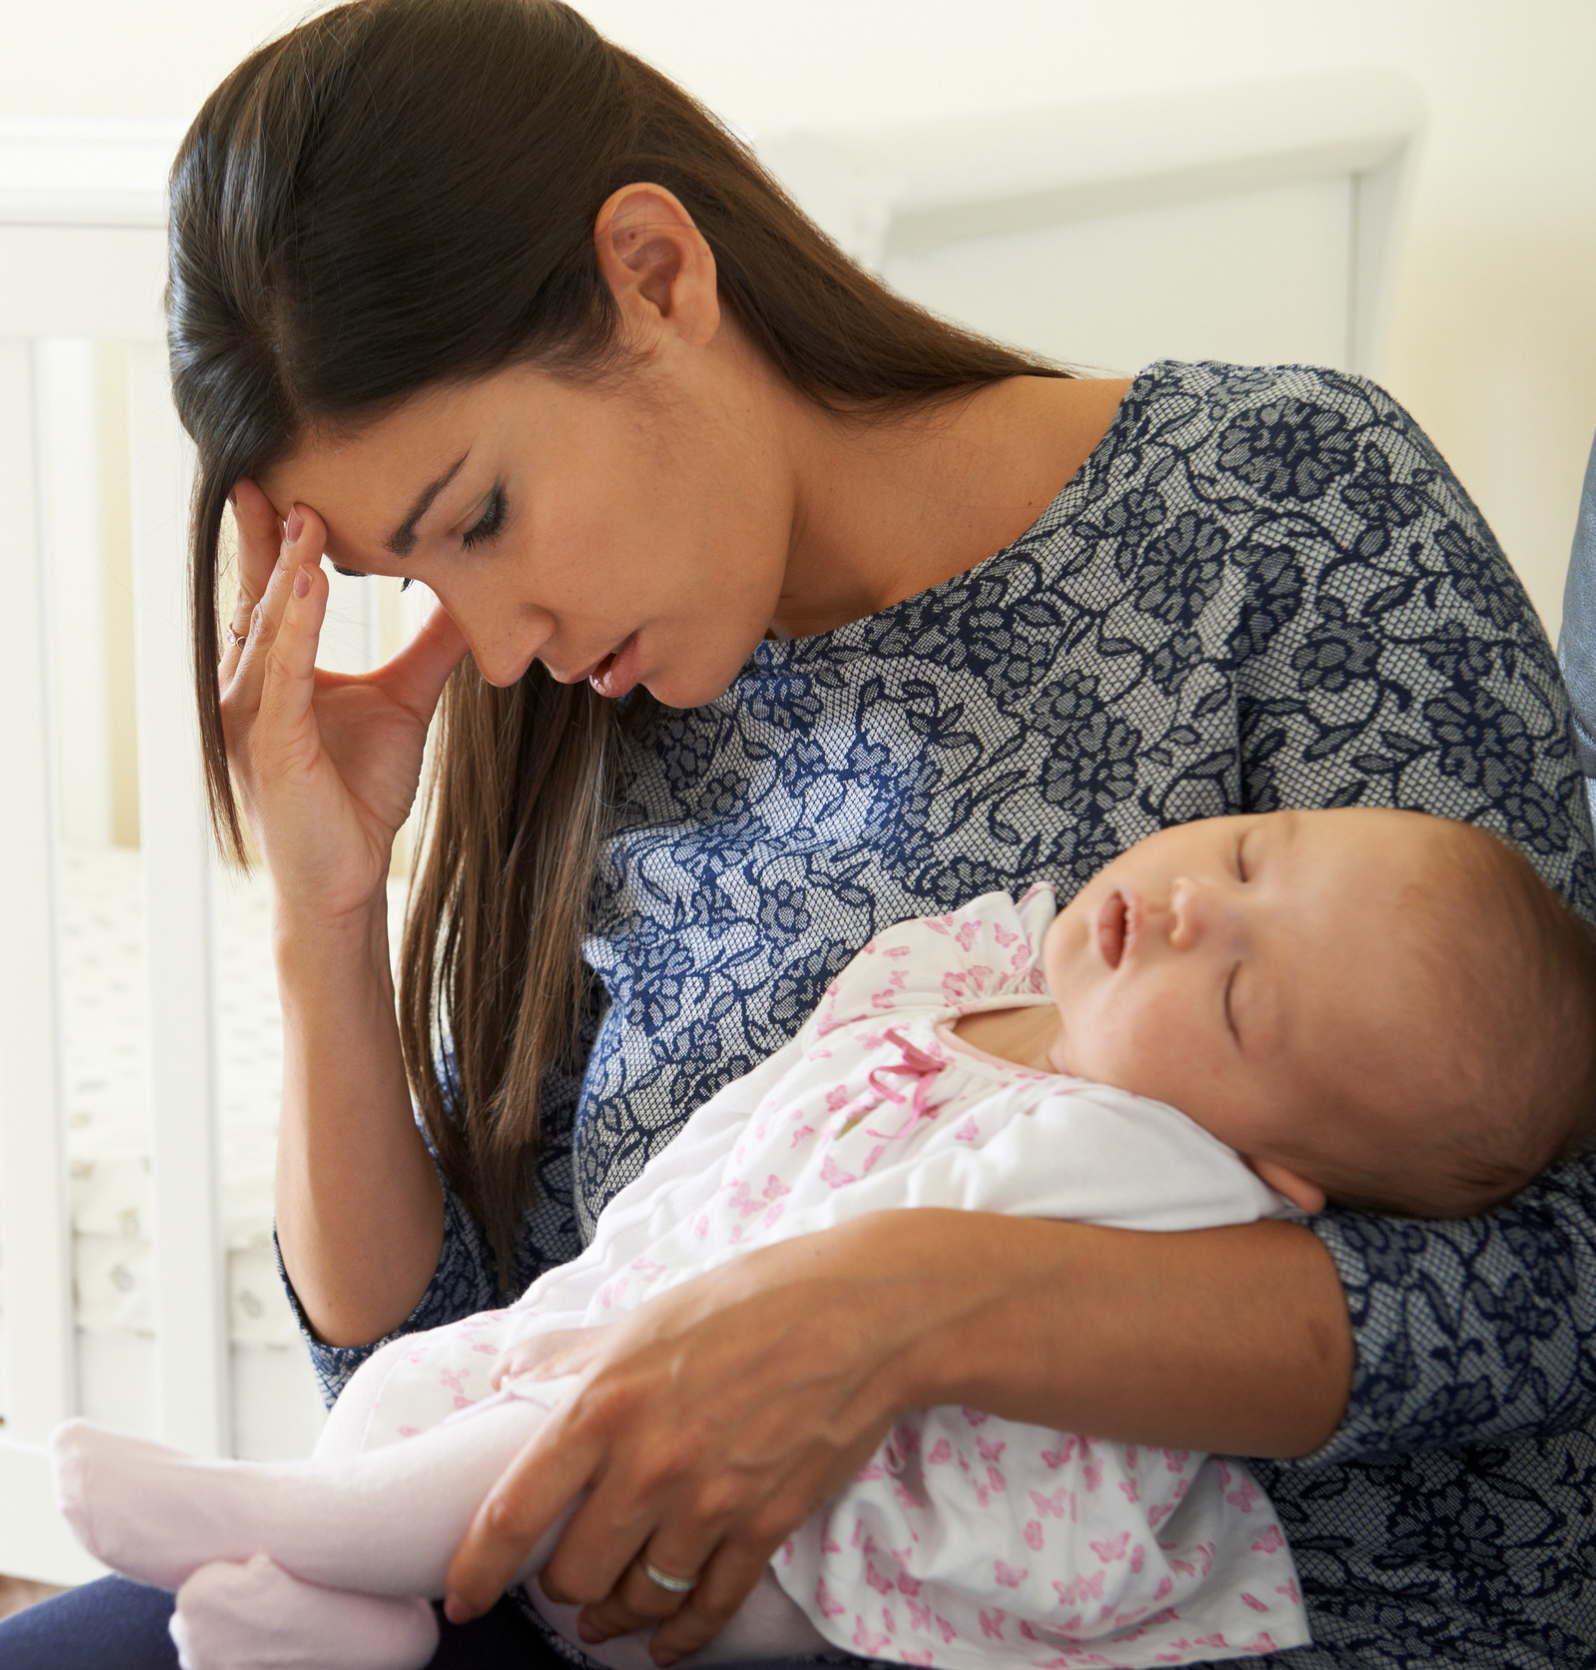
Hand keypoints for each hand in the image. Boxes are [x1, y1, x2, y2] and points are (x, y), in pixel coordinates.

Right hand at [221, 480, 467, 922]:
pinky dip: (296, 626)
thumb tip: (472, 602)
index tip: (290, 477)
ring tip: (306, 511)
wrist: (348, 877)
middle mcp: (249, 684)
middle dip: (267, 533)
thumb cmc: (360, 795)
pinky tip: (306, 582)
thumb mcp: (404, 703)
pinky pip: (284, 674)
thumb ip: (428, 649)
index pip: (271, 590)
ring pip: (268, 625)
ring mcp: (254, 713)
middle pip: (256, 594)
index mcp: (272, 671)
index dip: (276, 535)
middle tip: (277, 468)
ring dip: (285, 567)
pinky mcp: (272, 743)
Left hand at [446, 1222, 926, 1664]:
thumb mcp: (649, 1315)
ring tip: (603, 1618)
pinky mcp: (764, 1525)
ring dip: (612, 1618)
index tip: (459, 1596)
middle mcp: (648, 1464)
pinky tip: (667, 1644)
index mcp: (605, 1404)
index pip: (513, 1512)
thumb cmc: (754, 1300)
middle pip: (572, 1574)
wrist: (861, 1314)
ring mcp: (709, 1503)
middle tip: (560, 1580)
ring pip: (636, 1600)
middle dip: (559, 1587)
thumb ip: (573, 1351)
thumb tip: (513, 1370)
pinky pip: (709, 1606)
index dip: (474, 1570)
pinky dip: (682, 1637)